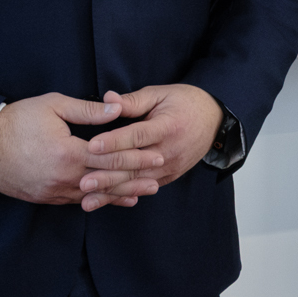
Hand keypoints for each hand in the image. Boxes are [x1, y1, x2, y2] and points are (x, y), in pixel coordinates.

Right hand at [0, 93, 166, 209]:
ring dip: (118, 195)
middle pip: (107, 181)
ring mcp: (52, 191)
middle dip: (134, 181)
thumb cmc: (16, 120)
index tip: (158, 156)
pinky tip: (108, 200)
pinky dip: (95, 200)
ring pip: (93, 195)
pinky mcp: (43, 198)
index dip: (137, 157)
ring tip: (141, 194)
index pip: (112, 157)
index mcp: (68, 153)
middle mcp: (63, 177)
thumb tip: (118, 109)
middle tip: (158, 180)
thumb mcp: (53, 106)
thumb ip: (88, 110)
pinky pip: (75, 201)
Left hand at [84, 84, 224, 200]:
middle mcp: (169, 150)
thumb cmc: (184, 102)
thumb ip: (133, 100)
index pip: (137, 135)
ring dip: (111, 192)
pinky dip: (123, 195)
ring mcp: (170, 167)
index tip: (91, 146)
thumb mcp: (160, 94)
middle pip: (135, 165)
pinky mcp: (169, 176)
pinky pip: (144, 188)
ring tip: (87, 200)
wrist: (214, 120)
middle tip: (83, 181)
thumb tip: (107, 99)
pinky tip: (104, 202)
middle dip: (107, 175)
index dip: (114, 141)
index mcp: (167, 126)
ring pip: (137, 182)